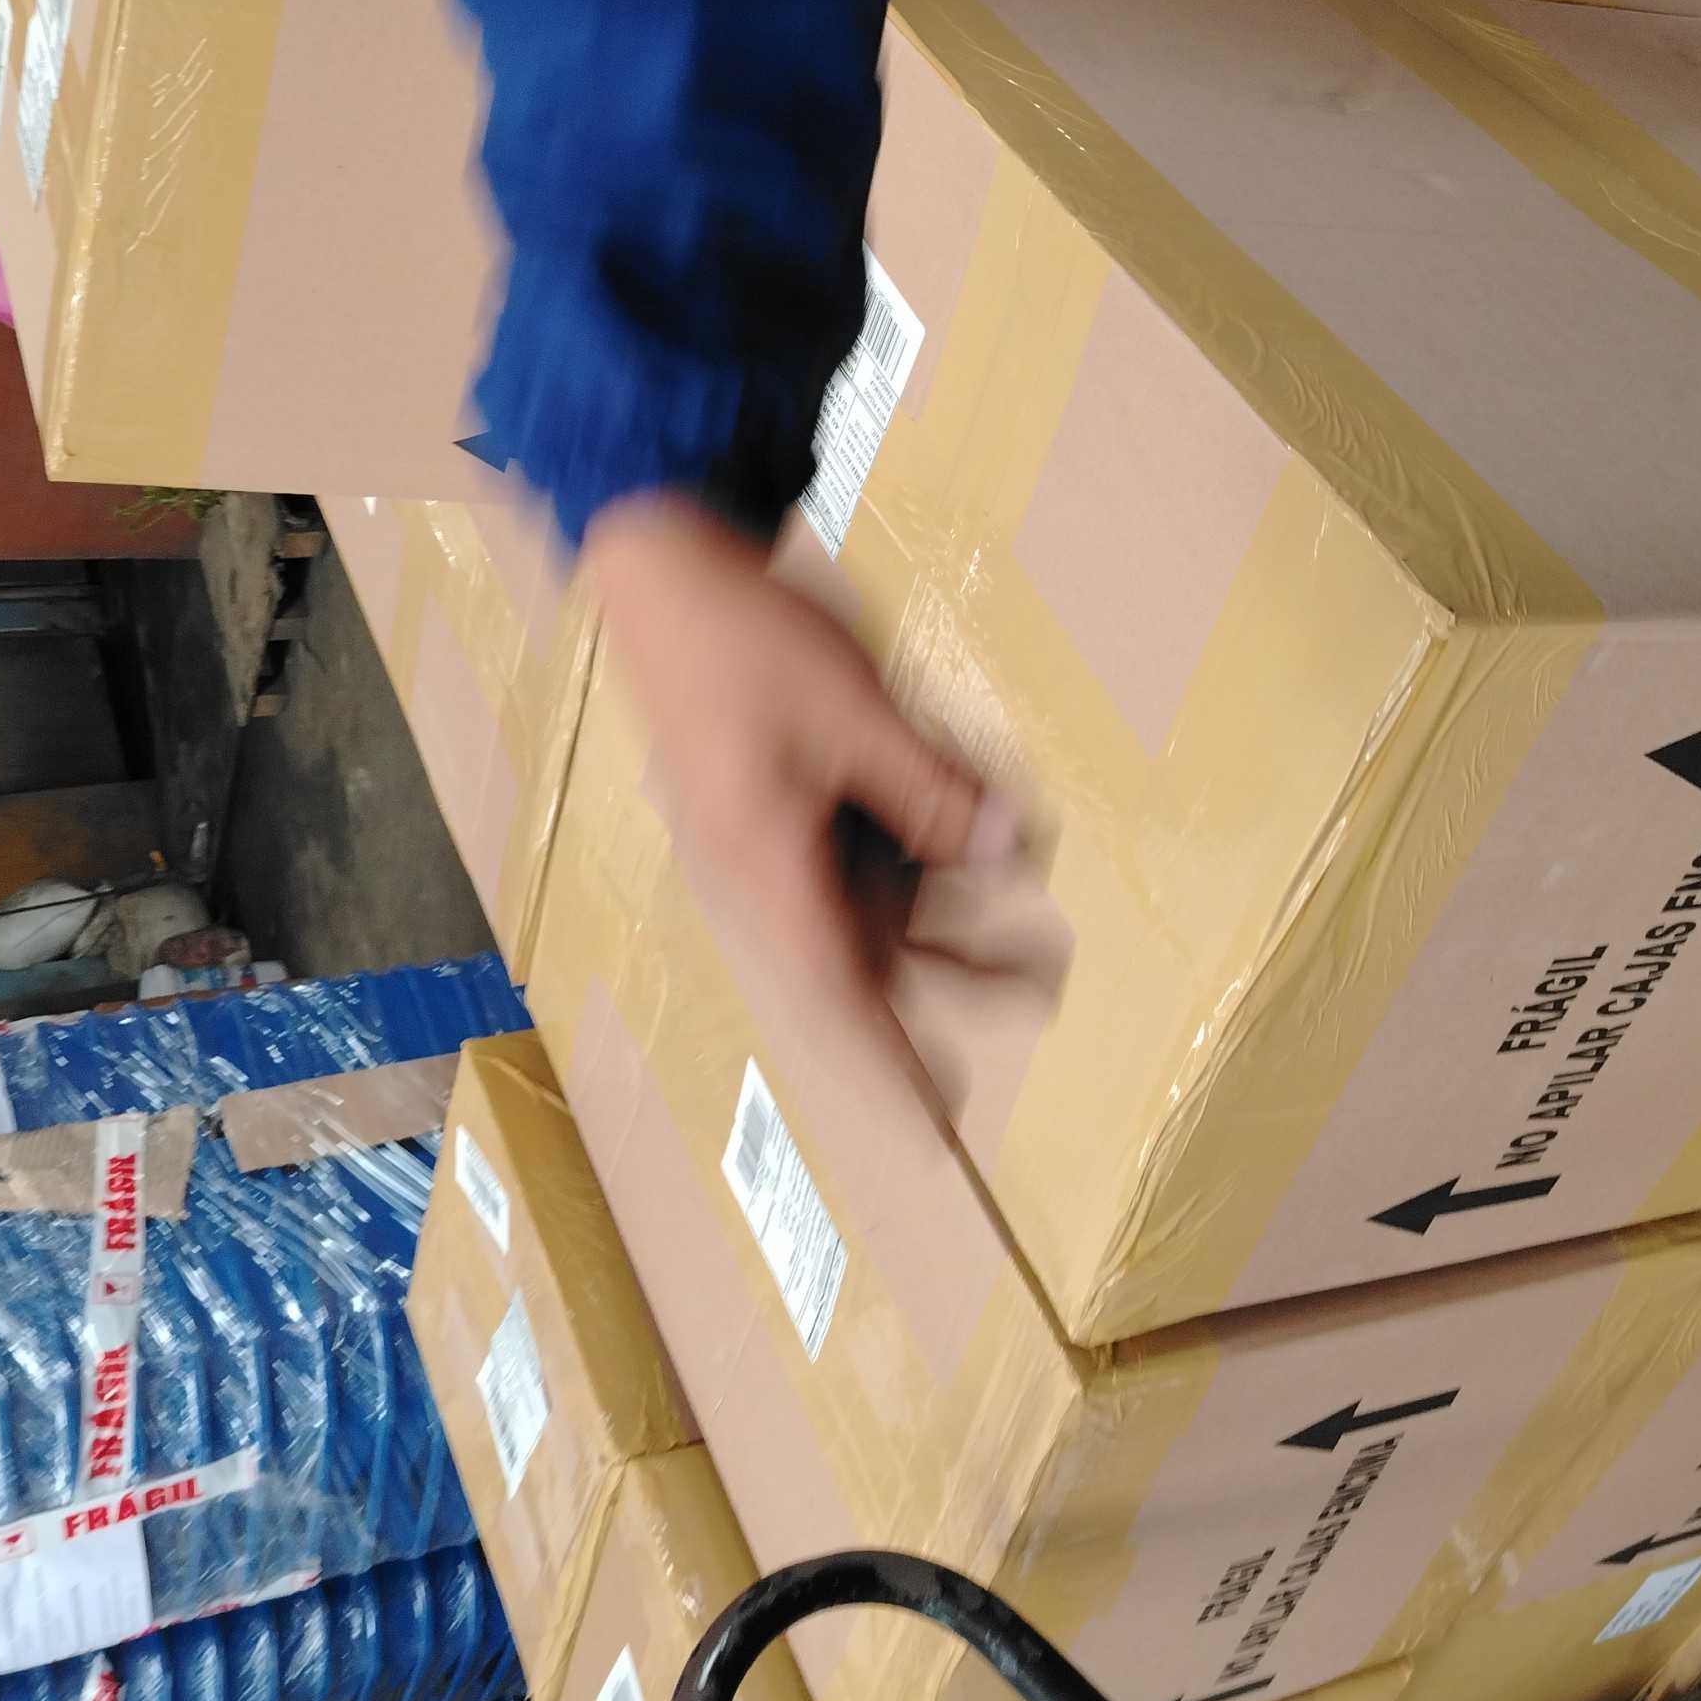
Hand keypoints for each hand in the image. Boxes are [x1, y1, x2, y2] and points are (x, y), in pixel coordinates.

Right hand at [580, 492, 1020, 1041]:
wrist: (659, 568)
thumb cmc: (740, 638)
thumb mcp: (854, 711)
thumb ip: (929, 788)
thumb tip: (1003, 849)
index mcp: (765, 867)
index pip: (839, 997)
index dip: (890, 1069)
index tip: (937, 1131)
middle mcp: (765, 870)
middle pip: (869, 954)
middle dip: (956, 971)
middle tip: (1041, 983)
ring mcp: (772, 837)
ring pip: (873, 900)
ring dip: (948, 906)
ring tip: (1030, 909)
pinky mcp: (783, 800)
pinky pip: (860, 848)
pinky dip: (917, 844)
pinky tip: (979, 817)